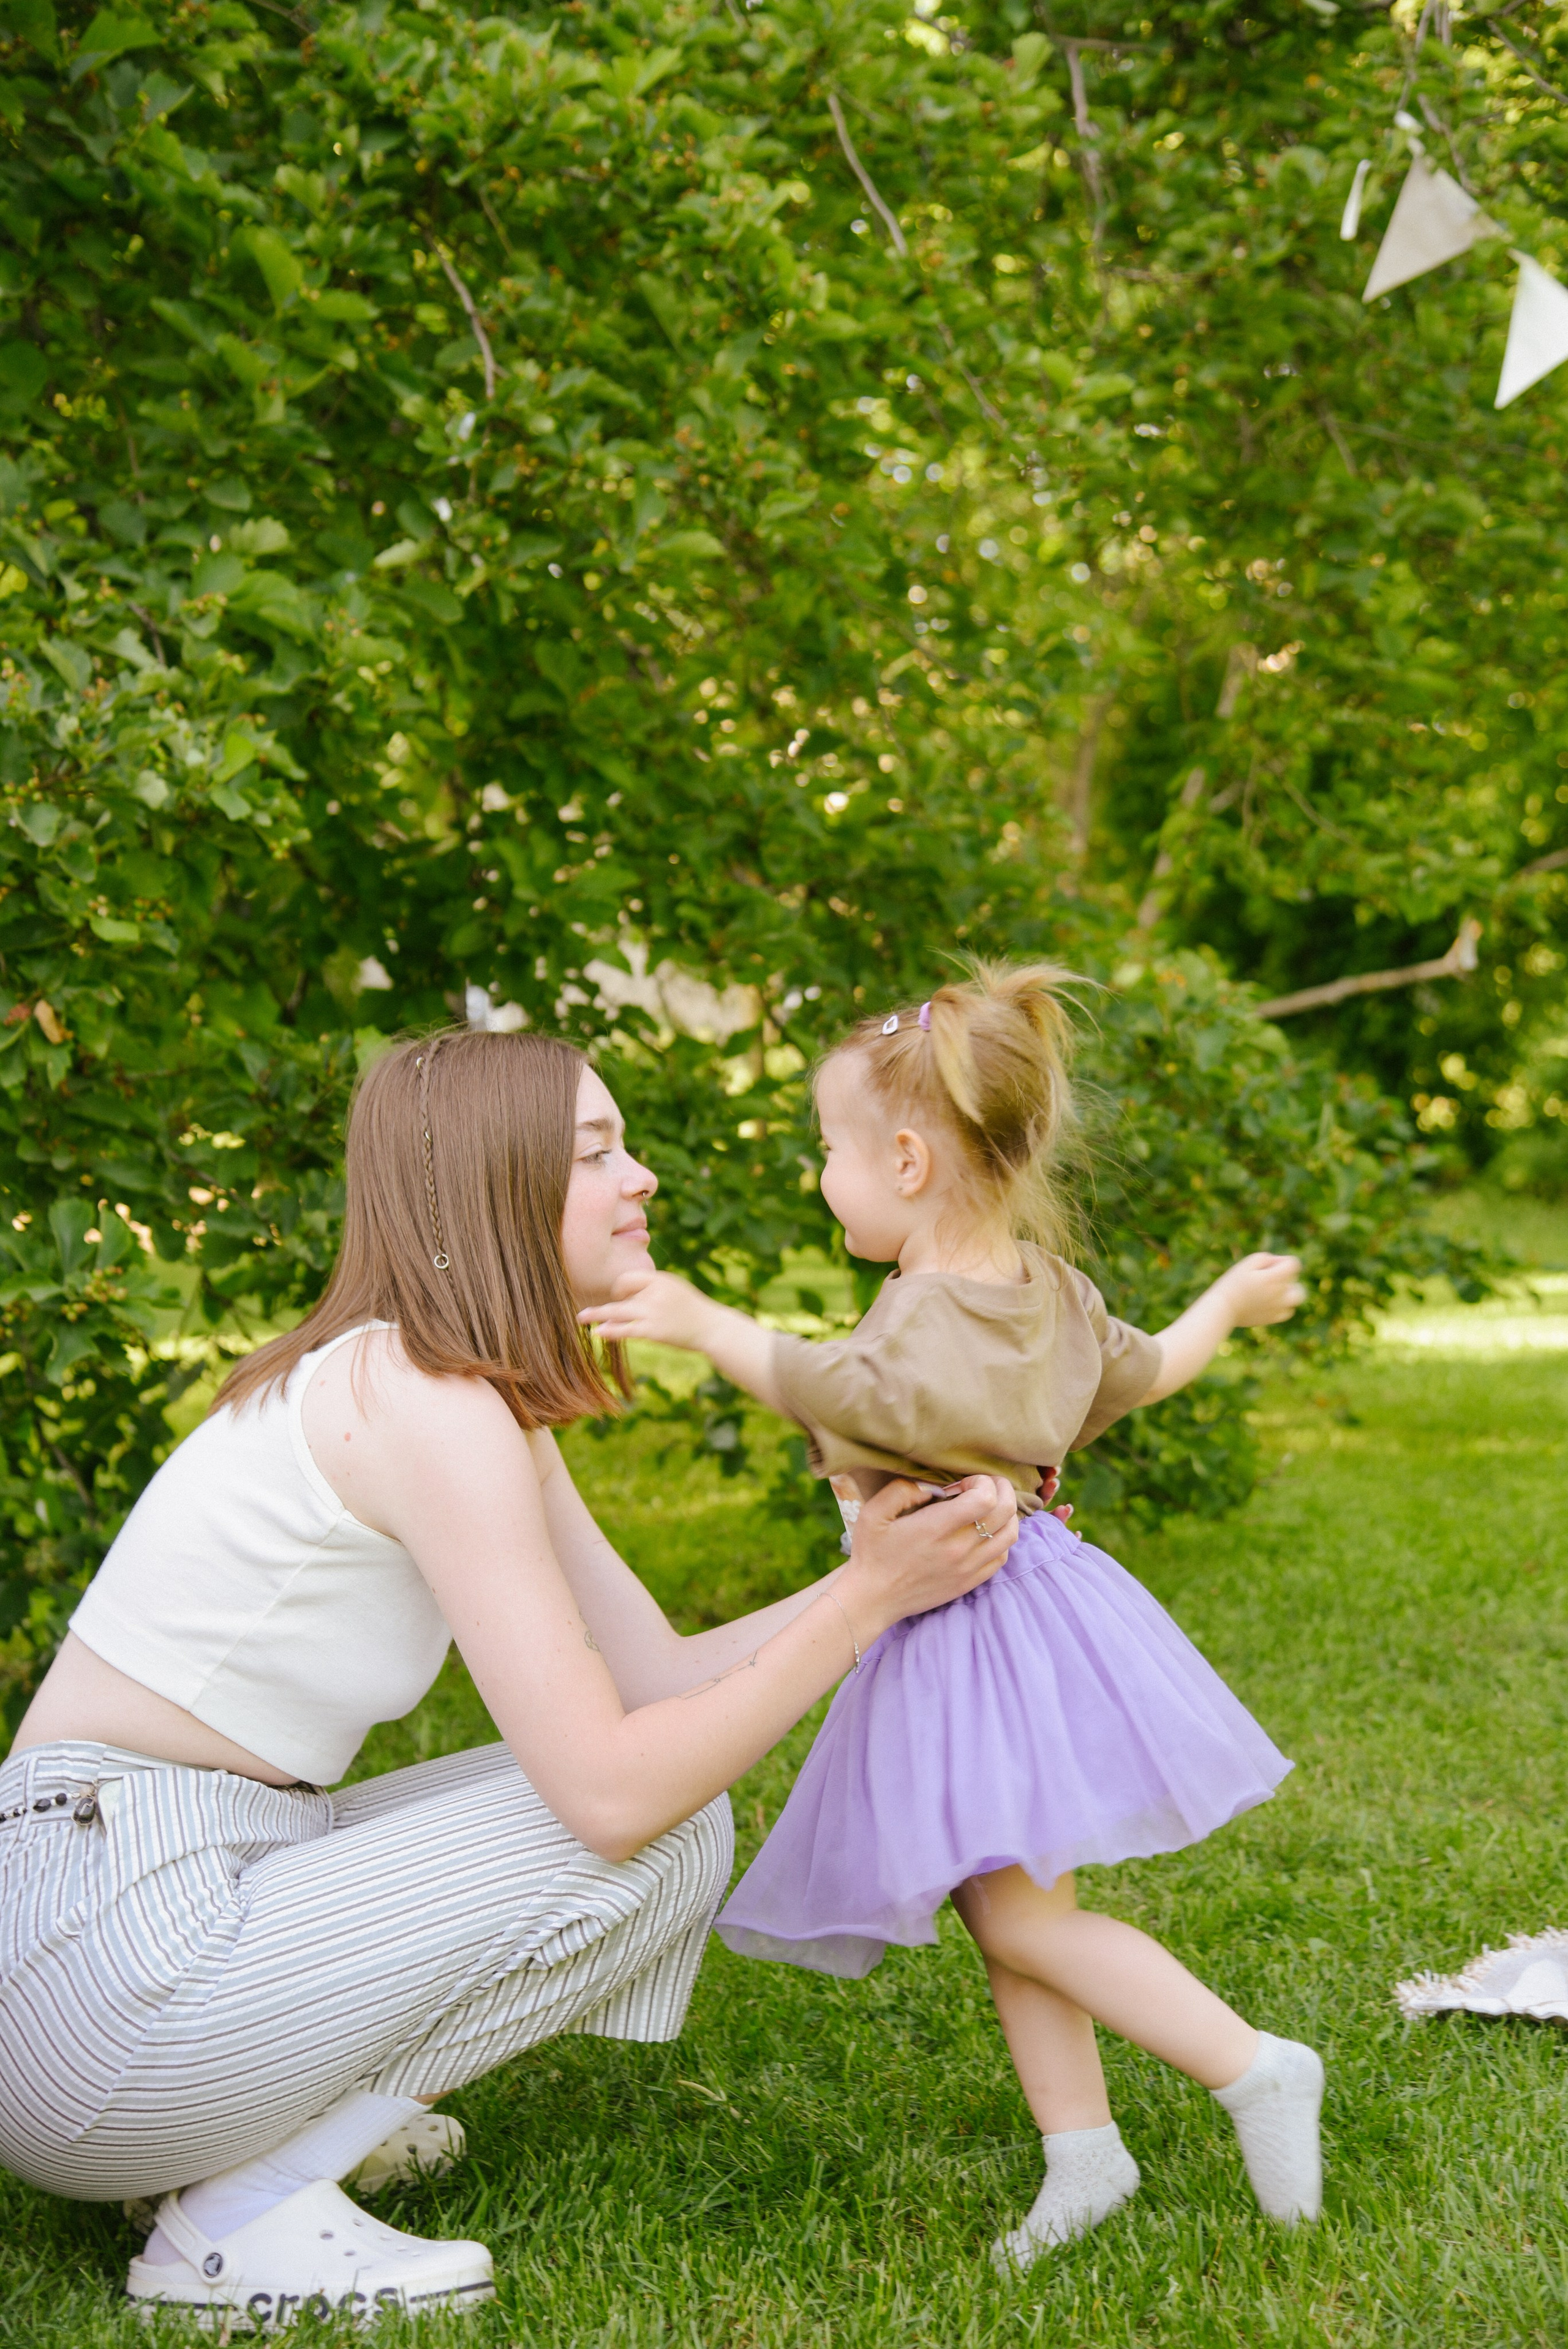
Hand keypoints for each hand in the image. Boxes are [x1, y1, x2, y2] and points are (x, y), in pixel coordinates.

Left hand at [578, 1266, 721, 1351]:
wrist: (712, 1327)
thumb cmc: (692, 1309)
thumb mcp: (674, 1288)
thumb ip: (652, 1288)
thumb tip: (628, 1293)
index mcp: (660, 1279)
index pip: (628, 1278)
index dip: (618, 1289)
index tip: (617, 1299)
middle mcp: (655, 1292)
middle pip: (619, 1293)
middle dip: (600, 1303)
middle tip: (581, 1312)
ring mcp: (654, 1312)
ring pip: (618, 1312)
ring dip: (597, 1315)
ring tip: (580, 1318)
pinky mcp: (654, 1330)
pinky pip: (626, 1329)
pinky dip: (610, 1331)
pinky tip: (599, 1332)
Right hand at [836, 1474, 1017, 1644]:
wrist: (873, 1598)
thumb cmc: (872, 1553)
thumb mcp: (873, 1513)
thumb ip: (902, 1490)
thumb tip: (933, 1485)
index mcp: (935, 1529)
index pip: (985, 1498)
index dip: (981, 1481)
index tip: (962, 1482)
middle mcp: (958, 1549)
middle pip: (1005, 1512)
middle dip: (1001, 1489)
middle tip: (984, 1484)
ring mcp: (968, 1568)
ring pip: (1010, 1534)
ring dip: (1006, 1513)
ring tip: (989, 1505)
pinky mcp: (970, 1582)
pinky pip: (1002, 1556)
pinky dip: (1001, 1538)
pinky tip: (984, 1531)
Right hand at [1218, 1251, 1305, 1328]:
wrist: (1222, 1309)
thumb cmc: (1231, 1284)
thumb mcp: (1246, 1263)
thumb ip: (1266, 1258)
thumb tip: (1278, 1264)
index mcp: (1274, 1278)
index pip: (1293, 1264)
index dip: (1282, 1261)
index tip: (1267, 1265)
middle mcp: (1280, 1293)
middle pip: (1297, 1281)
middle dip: (1287, 1277)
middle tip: (1269, 1278)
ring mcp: (1278, 1307)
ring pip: (1297, 1298)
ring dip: (1290, 1291)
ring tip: (1275, 1290)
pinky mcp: (1273, 1318)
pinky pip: (1288, 1311)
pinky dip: (1284, 1305)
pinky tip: (1271, 1302)